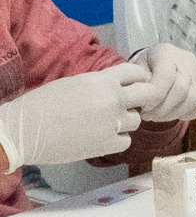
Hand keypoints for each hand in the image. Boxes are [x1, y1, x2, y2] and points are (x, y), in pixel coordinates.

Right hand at [0, 64, 151, 169]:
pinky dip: (118, 140)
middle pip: (149, 94)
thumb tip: (117, 87)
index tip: (136, 84)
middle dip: (144, 99)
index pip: (136, 72)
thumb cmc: (42, 105)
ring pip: (137, 120)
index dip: (139, 78)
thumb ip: (99, 84)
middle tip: (134, 105)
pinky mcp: (107, 144)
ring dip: (127, 121)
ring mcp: (112, 122)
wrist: (24, 130)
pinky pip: (127, 140)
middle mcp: (113, 99)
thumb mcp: (74, 83)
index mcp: (102, 80)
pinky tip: (102, 138)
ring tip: (108, 123)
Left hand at [130, 44, 195, 121]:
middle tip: (148, 116)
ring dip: (174, 114)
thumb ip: (137, 84)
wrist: (154, 66)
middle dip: (163, 109)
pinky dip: (189, 114)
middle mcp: (186, 59)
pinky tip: (174, 114)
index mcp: (165, 52)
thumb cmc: (141, 72)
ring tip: (158, 116)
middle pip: (182, 89)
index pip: (167, 76)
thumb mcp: (133, 72)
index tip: (143, 108)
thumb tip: (142, 101)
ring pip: (193, 99)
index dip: (156, 96)